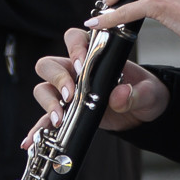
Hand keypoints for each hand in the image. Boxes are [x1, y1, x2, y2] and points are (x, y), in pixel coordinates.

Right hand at [31, 25, 168, 131]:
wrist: (144, 113)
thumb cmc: (144, 92)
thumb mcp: (148, 93)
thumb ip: (135, 93)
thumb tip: (120, 94)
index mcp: (95, 56)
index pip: (74, 39)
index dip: (74, 49)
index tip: (80, 65)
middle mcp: (76, 71)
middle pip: (49, 64)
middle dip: (57, 78)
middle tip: (70, 95)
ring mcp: (68, 92)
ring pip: (43, 88)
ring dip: (48, 101)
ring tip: (60, 118)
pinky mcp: (67, 113)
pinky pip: (46, 118)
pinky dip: (38, 128)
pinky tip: (31, 140)